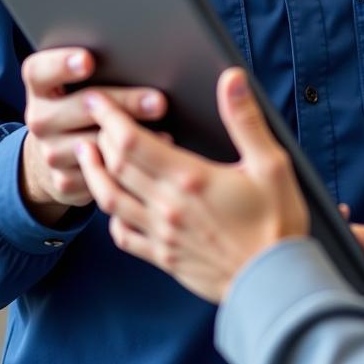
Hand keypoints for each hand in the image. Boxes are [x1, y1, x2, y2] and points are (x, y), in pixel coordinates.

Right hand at [19, 47, 165, 224]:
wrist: (52, 152)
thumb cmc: (77, 104)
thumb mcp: (76, 83)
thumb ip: (99, 68)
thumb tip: (142, 55)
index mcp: (40, 87)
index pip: (40, 71)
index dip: (62, 64)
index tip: (88, 60)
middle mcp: (39, 118)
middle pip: (80, 106)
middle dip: (123, 103)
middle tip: (157, 101)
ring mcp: (49, 152)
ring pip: (94, 144)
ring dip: (131, 139)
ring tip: (164, 132)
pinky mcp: (63, 181)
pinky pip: (99, 175)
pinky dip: (126, 167)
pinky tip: (148, 159)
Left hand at [77, 67, 308, 302]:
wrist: (275, 283)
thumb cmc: (277, 222)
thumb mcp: (271, 164)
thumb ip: (245, 120)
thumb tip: (231, 80)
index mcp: (189, 178)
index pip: (133, 142)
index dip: (110, 118)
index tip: (100, 100)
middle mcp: (167, 206)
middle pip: (116, 167)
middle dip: (99, 137)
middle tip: (92, 117)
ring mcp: (163, 235)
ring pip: (111, 200)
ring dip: (93, 174)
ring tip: (86, 153)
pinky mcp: (165, 258)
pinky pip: (125, 237)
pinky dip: (111, 217)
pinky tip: (113, 206)